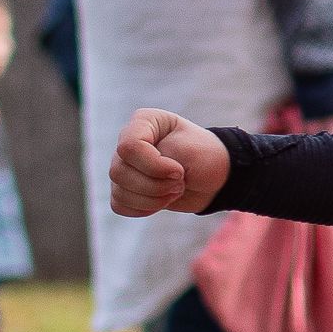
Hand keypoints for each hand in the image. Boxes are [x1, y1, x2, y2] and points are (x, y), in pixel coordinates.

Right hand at [110, 109, 229, 217]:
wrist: (213, 176)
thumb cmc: (203, 155)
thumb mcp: (188, 150)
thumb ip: (159, 161)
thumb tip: (129, 184)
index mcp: (142, 122)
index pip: (129, 147)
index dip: (154, 166)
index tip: (179, 170)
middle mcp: (127, 142)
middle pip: (119, 172)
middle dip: (155, 186)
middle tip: (180, 182)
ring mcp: (124, 165)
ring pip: (119, 191)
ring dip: (152, 200)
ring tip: (175, 191)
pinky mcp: (125, 187)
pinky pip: (119, 205)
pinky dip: (143, 209)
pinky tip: (162, 201)